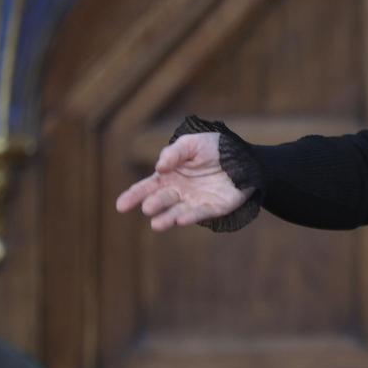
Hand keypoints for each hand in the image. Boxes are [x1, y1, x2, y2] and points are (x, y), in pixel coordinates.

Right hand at [115, 133, 251, 230]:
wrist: (247, 157)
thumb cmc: (217, 148)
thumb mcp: (193, 143)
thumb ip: (174, 153)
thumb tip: (159, 167)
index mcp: (171, 175)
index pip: (148, 187)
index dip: (134, 196)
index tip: (120, 205)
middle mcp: (180, 191)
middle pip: (161, 200)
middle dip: (154, 204)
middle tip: (148, 207)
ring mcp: (196, 200)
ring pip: (177, 212)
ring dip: (167, 218)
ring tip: (157, 224)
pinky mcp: (214, 207)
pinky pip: (201, 213)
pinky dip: (190, 216)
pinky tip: (180, 219)